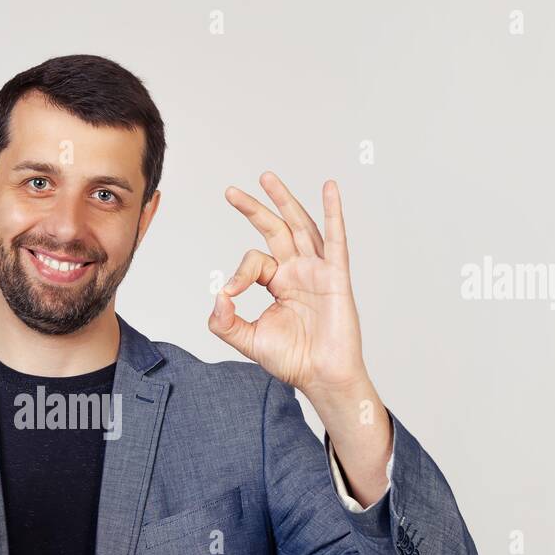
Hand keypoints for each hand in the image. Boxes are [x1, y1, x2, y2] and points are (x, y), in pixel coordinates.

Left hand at [208, 173, 366, 395]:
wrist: (320, 376)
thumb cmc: (291, 359)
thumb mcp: (246, 339)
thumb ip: (224, 321)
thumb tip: (217, 295)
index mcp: (278, 282)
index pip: (254, 261)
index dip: (239, 274)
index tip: (231, 295)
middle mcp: (298, 271)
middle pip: (275, 230)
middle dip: (254, 209)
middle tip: (231, 191)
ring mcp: (318, 270)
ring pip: (301, 226)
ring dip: (284, 200)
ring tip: (267, 177)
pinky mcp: (336, 277)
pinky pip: (336, 240)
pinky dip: (333, 213)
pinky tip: (329, 188)